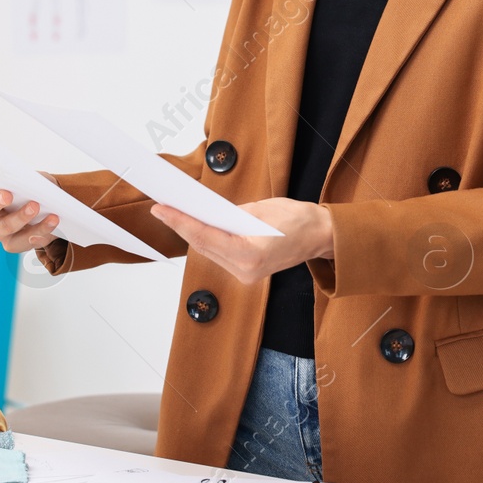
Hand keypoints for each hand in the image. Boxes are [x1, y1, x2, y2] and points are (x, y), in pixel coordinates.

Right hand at [0, 166, 61, 253]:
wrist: (47, 209)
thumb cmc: (31, 190)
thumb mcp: (29, 178)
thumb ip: (25, 179)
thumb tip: (30, 184)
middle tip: (7, 195)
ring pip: (6, 227)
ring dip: (21, 217)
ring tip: (35, 206)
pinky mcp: (13, 244)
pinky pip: (26, 240)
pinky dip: (40, 231)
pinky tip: (51, 222)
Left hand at [149, 197, 334, 284]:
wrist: (321, 237)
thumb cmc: (299, 220)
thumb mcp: (261, 208)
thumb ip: (230, 214)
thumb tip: (205, 211)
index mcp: (250, 255)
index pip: (205, 236)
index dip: (180, 222)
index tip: (161, 210)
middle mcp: (245, 270)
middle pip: (203, 246)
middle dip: (181, 226)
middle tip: (162, 208)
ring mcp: (245, 275)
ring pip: (208, 251)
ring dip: (192, 233)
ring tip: (174, 214)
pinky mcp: (246, 272)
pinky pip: (219, 253)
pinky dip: (207, 239)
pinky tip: (195, 225)